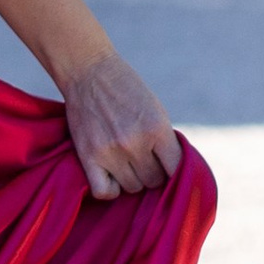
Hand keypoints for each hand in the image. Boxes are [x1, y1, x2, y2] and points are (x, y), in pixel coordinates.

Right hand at [59, 47, 181, 200]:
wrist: (88, 71)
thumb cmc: (125, 89)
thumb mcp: (155, 109)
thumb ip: (164, 140)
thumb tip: (172, 172)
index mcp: (156, 128)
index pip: (176, 169)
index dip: (173, 169)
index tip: (167, 164)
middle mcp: (134, 143)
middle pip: (154, 180)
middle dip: (152, 171)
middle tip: (143, 158)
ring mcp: (110, 152)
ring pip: (132, 187)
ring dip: (132, 178)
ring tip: (125, 161)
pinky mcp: (88, 156)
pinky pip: (104, 192)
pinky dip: (111, 189)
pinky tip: (112, 176)